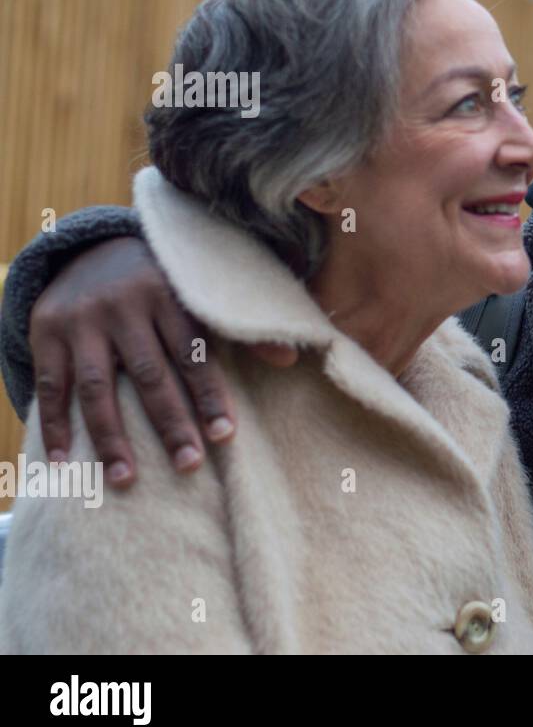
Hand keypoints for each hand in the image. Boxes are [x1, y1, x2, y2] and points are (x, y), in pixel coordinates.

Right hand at [29, 236, 298, 486]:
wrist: (90, 249)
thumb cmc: (160, 283)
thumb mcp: (197, 293)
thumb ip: (239, 328)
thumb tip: (292, 359)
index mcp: (168, 295)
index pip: (193, 353)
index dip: (209, 395)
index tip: (224, 434)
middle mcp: (123, 306)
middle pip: (149, 374)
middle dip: (170, 422)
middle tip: (189, 464)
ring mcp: (81, 321)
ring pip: (97, 386)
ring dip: (111, 436)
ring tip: (126, 478)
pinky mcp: (45, 332)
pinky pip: (51, 385)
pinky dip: (54, 424)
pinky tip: (63, 460)